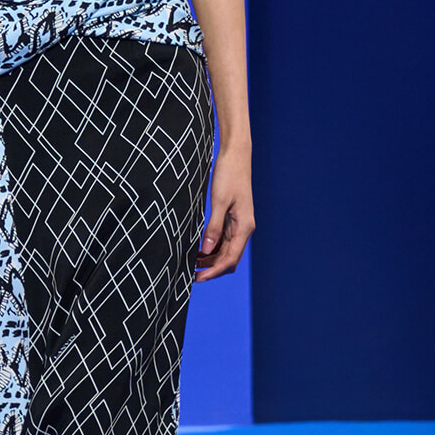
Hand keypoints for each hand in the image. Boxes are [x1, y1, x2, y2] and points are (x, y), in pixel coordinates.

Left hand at [196, 147, 253, 281]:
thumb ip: (213, 227)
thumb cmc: (228, 175)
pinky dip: (211, 248)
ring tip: (190, 264)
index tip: (198, 278)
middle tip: (191, 275)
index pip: (230, 259)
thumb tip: (207, 250)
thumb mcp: (219, 201)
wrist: (235, 155)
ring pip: (225, 251)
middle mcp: (243, 229)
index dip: (214, 271)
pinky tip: (198, 250)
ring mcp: (238, 225)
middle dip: (212, 269)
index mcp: (244, 227)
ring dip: (210, 260)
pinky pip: (222, 240)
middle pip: (229, 259)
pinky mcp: (232, 218)